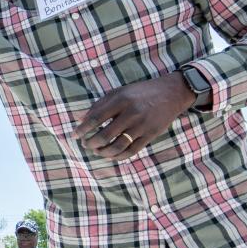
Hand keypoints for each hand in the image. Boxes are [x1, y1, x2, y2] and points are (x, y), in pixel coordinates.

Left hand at [75, 73, 195, 158]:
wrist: (171, 93)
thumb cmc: (141, 92)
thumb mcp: (120, 91)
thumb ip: (100, 104)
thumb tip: (81, 119)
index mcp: (121, 100)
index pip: (96, 118)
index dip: (83, 129)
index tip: (74, 135)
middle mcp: (131, 113)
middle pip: (105, 135)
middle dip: (91, 143)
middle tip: (85, 144)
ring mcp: (142, 126)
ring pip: (117, 146)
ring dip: (103, 152)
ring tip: (97, 151)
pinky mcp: (151, 135)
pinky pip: (131, 151)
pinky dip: (118, 156)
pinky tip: (111, 155)